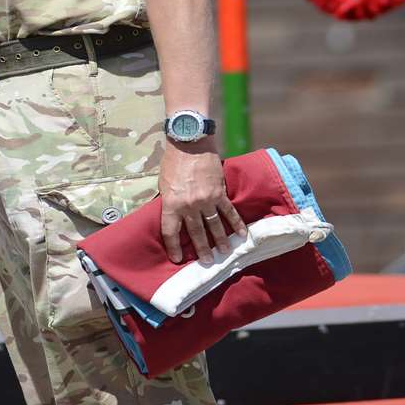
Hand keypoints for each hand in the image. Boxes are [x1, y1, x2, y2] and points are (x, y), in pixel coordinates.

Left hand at [158, 144, 243, 264]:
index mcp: (172, 204)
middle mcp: (189, 205)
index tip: (177, 259)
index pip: (171, 231)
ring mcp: (206, 200)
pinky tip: (241, 234)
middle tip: (208, 262)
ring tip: (225, 253)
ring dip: (220, 240)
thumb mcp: (164, 184)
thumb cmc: (173, 162)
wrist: (189, 143)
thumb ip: (169, 201)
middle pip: (196, 232)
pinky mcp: (219, 192)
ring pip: (214, 225)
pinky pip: (228, 211)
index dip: (173, 247)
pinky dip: (236, 223)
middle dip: (202, 249)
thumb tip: (173, 216)